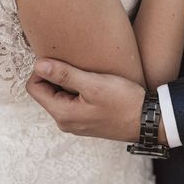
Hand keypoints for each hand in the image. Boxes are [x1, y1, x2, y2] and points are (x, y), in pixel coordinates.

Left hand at [26, 59, 166, 143]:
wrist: (148, 120)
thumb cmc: (123, 102)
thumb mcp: (94, 84)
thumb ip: (64, 74)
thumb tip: (38, 65)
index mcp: (62, 113)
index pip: (34, 88)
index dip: (43, 69)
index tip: (61, 59)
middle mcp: (65, 122)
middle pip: (46, 92)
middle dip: (56, 76)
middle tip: (77, 64)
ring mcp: (76, 123)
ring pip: (60, 96)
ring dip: (69, 82)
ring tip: (88, 73)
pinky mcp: (87, 121)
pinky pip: (72, 102)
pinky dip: (78, 90)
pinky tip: (94, 84)